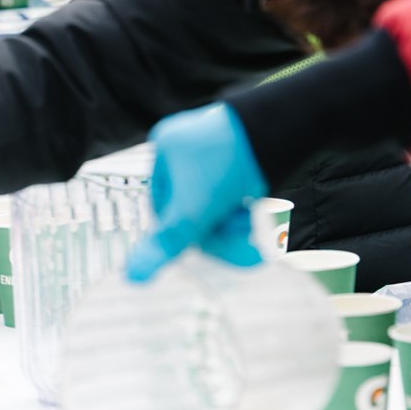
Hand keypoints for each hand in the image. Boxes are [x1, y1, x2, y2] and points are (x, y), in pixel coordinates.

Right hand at [126, 104, 267, 282]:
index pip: (163, 205)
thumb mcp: (192, 211)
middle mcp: (190, 146)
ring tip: (255, 220)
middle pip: (195, 208)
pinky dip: (253, 209)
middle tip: (238, 229)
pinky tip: (264, 212)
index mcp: (167, 146)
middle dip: (218, 227)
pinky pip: (243, 194)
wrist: (279, 133)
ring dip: (238, 221)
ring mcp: (220, 149)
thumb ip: (166, 244)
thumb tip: (131, 277)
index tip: (204, 236)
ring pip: (221, 204)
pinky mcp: (248, 155)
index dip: (183, 230)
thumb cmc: (226, 166)